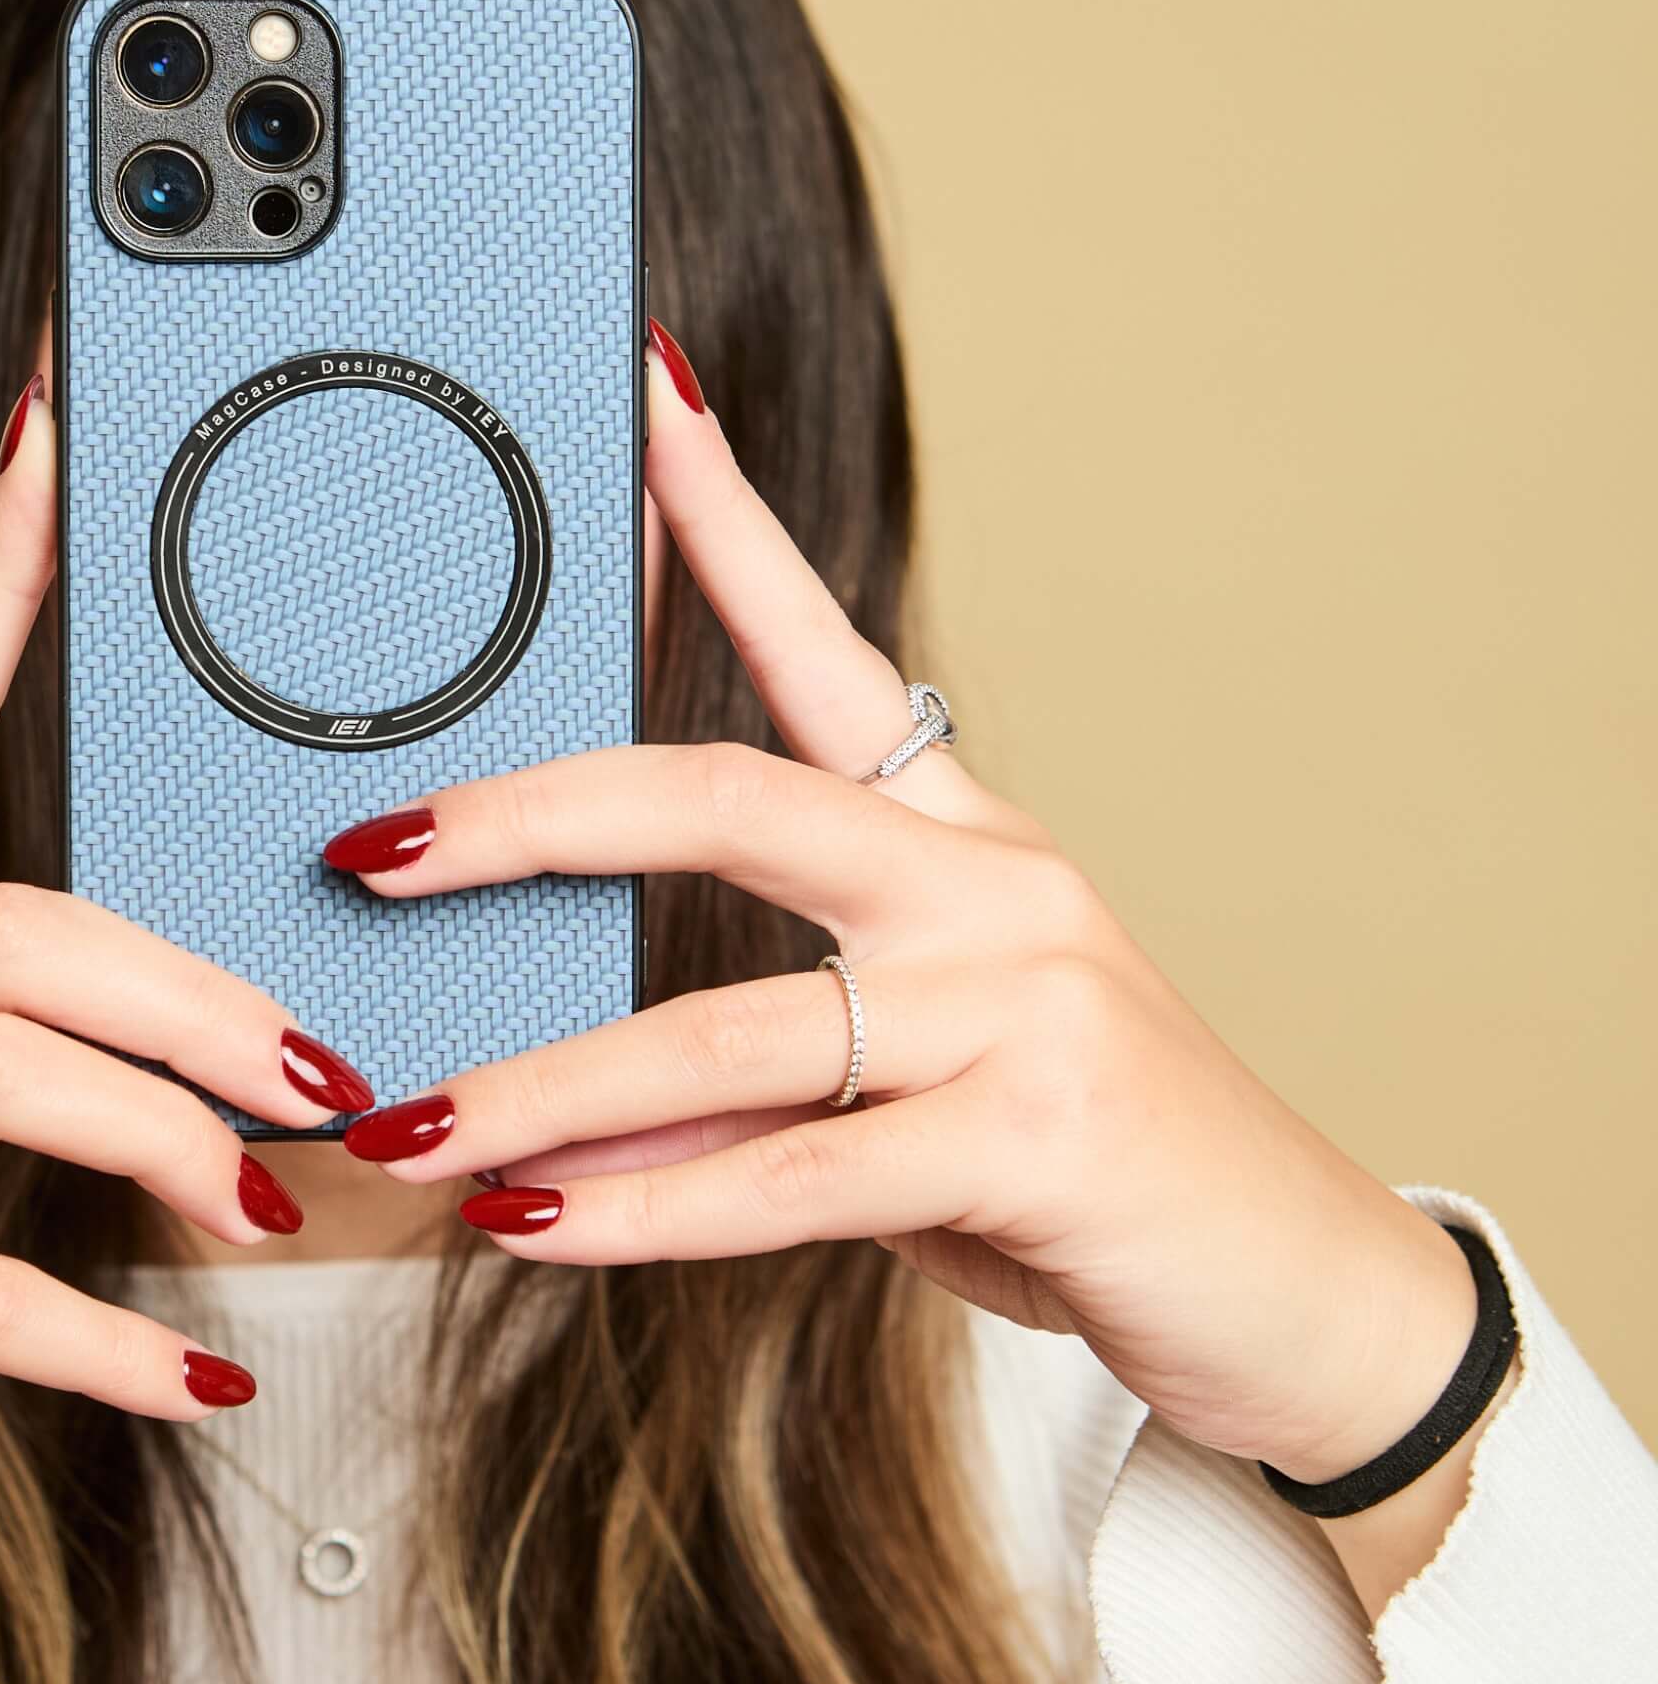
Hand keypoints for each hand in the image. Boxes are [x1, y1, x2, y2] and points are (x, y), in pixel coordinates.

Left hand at [328, 326, 1476, 1495]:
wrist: (1304, 1291)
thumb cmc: (1086, 1159)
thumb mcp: (926, 1068)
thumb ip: (760, 1061)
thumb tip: (560, 1109)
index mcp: (960, 835)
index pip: (819, 644)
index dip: (719, 517)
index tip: (638, 392)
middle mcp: (991, 884)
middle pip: (724, 798)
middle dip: (531, 820)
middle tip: (379, 846)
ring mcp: (1023, 1004)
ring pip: (725, 1027)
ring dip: (543, 1087)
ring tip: (409, 1130)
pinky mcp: (1037, 1142)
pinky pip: (789, 1175)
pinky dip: (641, 1212)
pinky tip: (532, 1222)